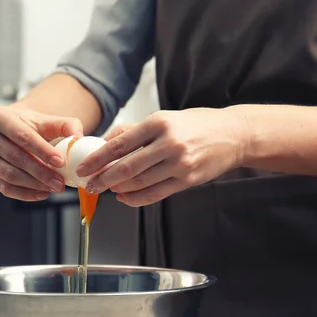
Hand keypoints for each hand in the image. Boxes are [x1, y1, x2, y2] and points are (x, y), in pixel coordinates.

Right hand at [0, 105, 83, 200]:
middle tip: (60, 182)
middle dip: (40, 172)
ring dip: (33, 184)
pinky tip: (41, 194)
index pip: (22, 137)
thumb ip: (66, 125)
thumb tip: (78, 138)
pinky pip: (4, 187)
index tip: (60, 162)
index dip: (42, 151)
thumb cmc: (29, 125)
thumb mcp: (46, 120)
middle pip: (15, 157)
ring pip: (8, 174)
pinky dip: (24, 193)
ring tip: (53, 188)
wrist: (10, 129)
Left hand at [76, 108, 248, 206]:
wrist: (234, 135)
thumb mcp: (164, 118)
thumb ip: (134, 130)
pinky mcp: (187, 181)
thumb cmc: (196, 125)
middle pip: (126, 167)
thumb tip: (105, 142)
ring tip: (105, 189)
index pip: (120, 144)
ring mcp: (180, 164)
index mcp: (159, 123)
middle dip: (103, 178)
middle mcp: (169, 143)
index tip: (83, 167)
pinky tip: (124, 196)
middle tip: (89, 184)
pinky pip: (155, 194)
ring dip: (117, 188)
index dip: (97, 159)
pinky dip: (136, 198)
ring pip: (139, 182)